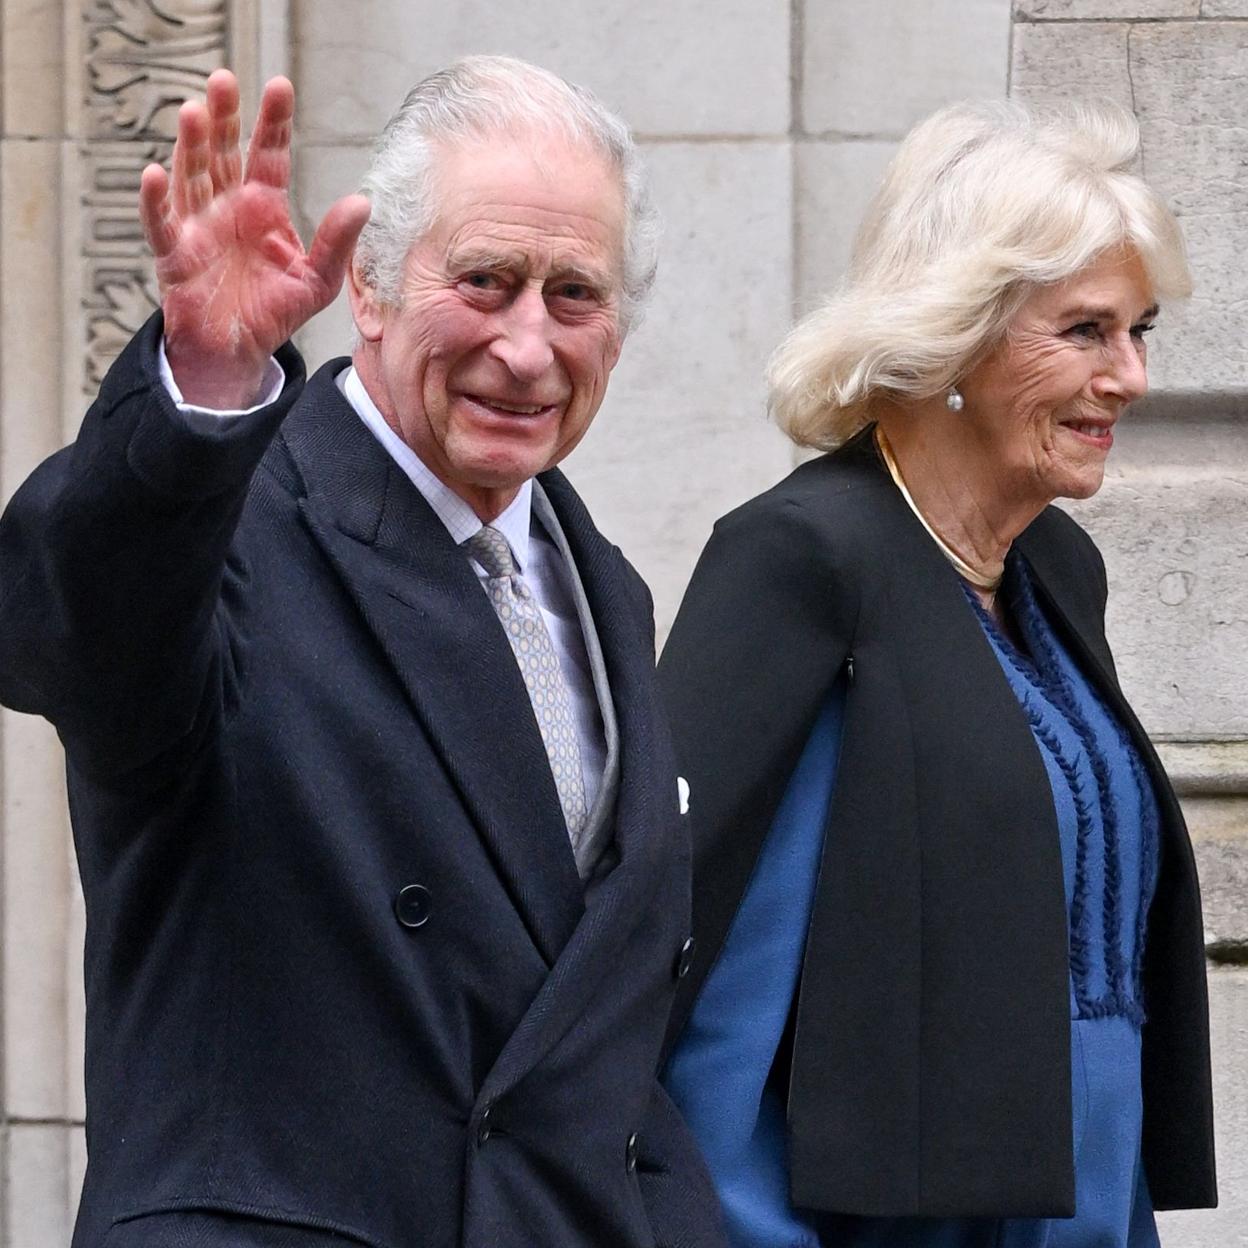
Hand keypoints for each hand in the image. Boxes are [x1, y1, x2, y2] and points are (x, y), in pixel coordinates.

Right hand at [139, 70, 370, 407]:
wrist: (240, 350)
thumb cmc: (276, 311)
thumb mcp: (318, 279)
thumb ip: (337, 242)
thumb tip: (363, 202)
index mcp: (263, 205)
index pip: (268, 153)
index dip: (273, 121)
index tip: (280, 85)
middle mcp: (228, 205)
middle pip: (223, 152)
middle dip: (224, 117)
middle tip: (224, 79)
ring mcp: (198, 225)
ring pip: (192, 176)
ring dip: (191, 145)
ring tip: (195, 111)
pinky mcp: (175, 254)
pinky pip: (162, 223)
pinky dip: (156, 201)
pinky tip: (155, 174)